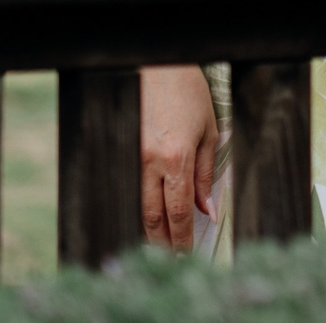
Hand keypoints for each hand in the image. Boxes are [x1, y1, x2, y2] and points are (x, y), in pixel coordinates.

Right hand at [140, 63, 217, 249]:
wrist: (156, 64)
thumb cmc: (187, 93)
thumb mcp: (208, 132)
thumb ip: (205, 175)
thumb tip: (206, 212)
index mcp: (175, 158)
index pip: (177, 212)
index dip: (181, 239)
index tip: (186, 256)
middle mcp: (148, 162)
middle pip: (151, 218)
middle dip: (161, 244)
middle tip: (170, 261)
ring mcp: (128, 157)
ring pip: (134, 207)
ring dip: (145, 231)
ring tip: (157, 248)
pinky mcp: (117, 151)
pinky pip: (124, 189)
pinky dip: (133, 208)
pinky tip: (139, 220)